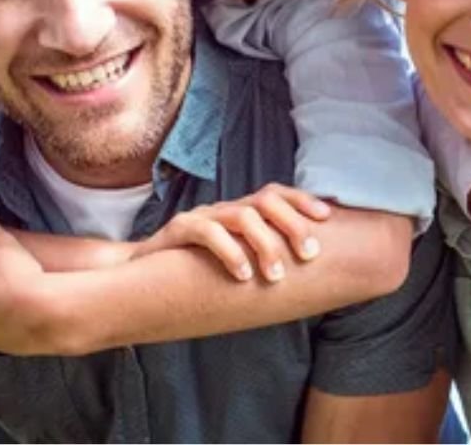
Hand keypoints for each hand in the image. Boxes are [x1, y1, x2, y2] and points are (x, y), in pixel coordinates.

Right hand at [133, 183, 330, 282]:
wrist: (142, 276)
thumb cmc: (200, 272)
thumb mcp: (239, 260)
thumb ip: (265, 257)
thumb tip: (313, 270)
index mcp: (243, 211)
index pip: (277, 193)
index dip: (303, 200)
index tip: (327, 218)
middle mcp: (226, 208)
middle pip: (266, 200)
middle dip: (292, 224)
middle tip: (309, 254)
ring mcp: (203, 216)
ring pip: (242, 215)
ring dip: (265, 244)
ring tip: (276, 275)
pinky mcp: (180, 229)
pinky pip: (207, 232)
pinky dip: (230, 252)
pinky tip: (243, 276)